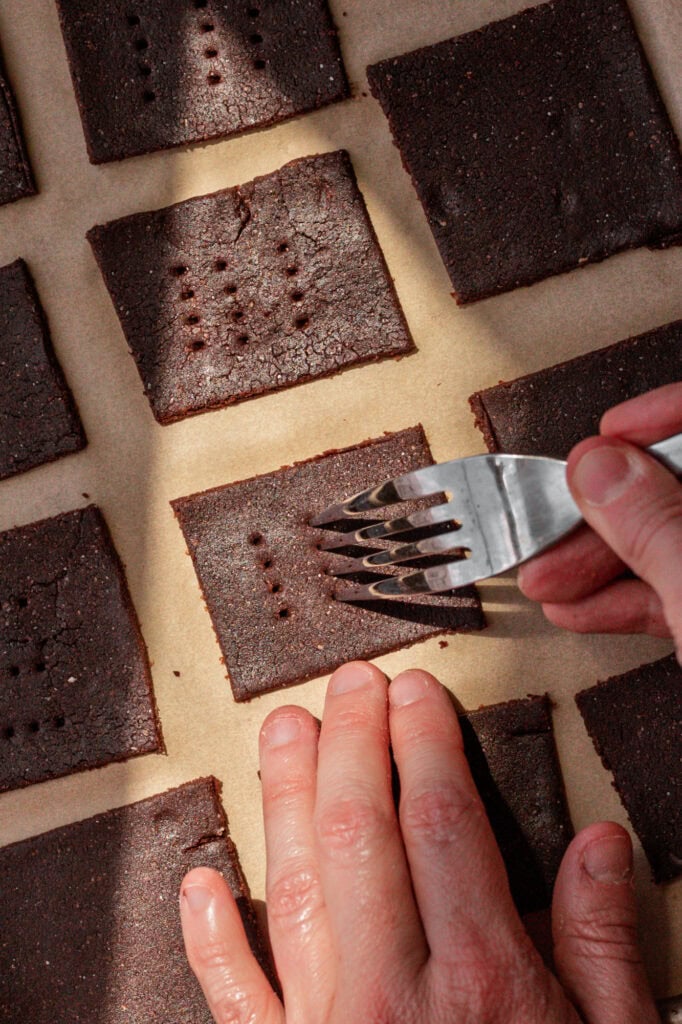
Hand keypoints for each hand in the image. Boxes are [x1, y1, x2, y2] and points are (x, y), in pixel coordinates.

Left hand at [179, 661, 657, 1022]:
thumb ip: (604, 950)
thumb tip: (602, 851)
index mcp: (481, 985)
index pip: (439, 823)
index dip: (423, 744)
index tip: (415, 694)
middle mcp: (391, 995)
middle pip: (359, 832)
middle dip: (352, 742)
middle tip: (349, 686)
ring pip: (295, 884)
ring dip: (284, 798)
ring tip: (280, 731)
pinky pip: (236, 999)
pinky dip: (212, 938)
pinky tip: (201, 884)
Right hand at [518, 382, 681, 659]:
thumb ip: (651, 526)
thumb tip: (598, 468)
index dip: (654, 420)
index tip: (607, 433)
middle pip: (671, 489)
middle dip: (602, 512)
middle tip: (549, 524)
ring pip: (665, 544)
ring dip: (598, 563)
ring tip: (546, 576)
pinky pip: (672, 592)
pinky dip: (622, 600)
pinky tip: (578, 607)